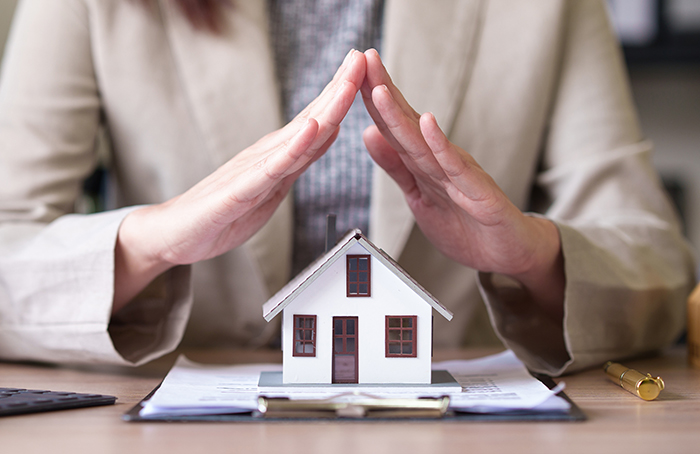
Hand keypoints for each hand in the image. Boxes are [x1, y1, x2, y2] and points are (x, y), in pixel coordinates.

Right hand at [113, 50, 366, 312]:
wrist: (175, 234)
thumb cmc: (223, 211)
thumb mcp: (273, 186)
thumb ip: (299, 160)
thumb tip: (327, 131)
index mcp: (278, 155)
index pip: (317, 119)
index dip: (341, 93)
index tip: (364, 66)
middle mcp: (267, 154)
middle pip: (312, 118)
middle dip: (339, 87)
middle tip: (361, 57)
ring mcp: (253, 169)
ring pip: (298, 136)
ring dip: (325, 107)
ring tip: (347, 82)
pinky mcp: (239, 191)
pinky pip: (271, 168)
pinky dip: (293, 148)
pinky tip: (310, 129)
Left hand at [361, 49, 563, 319]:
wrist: (509, 251)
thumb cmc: (467, 223)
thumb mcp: (419, 196)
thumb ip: (396, 167)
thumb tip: (369, 134)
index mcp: (424, 162)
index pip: (393, 126)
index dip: (372, 100)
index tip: (352, 72)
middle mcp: (440, 160)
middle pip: (405, 123)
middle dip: (383, 91)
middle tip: (364, 59)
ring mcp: (460, 173)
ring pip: (423, 141)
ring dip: (401, 113)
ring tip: (381, 87)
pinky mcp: (478, 191)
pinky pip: (455, 166)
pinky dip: (440, 144)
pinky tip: (427, 123)